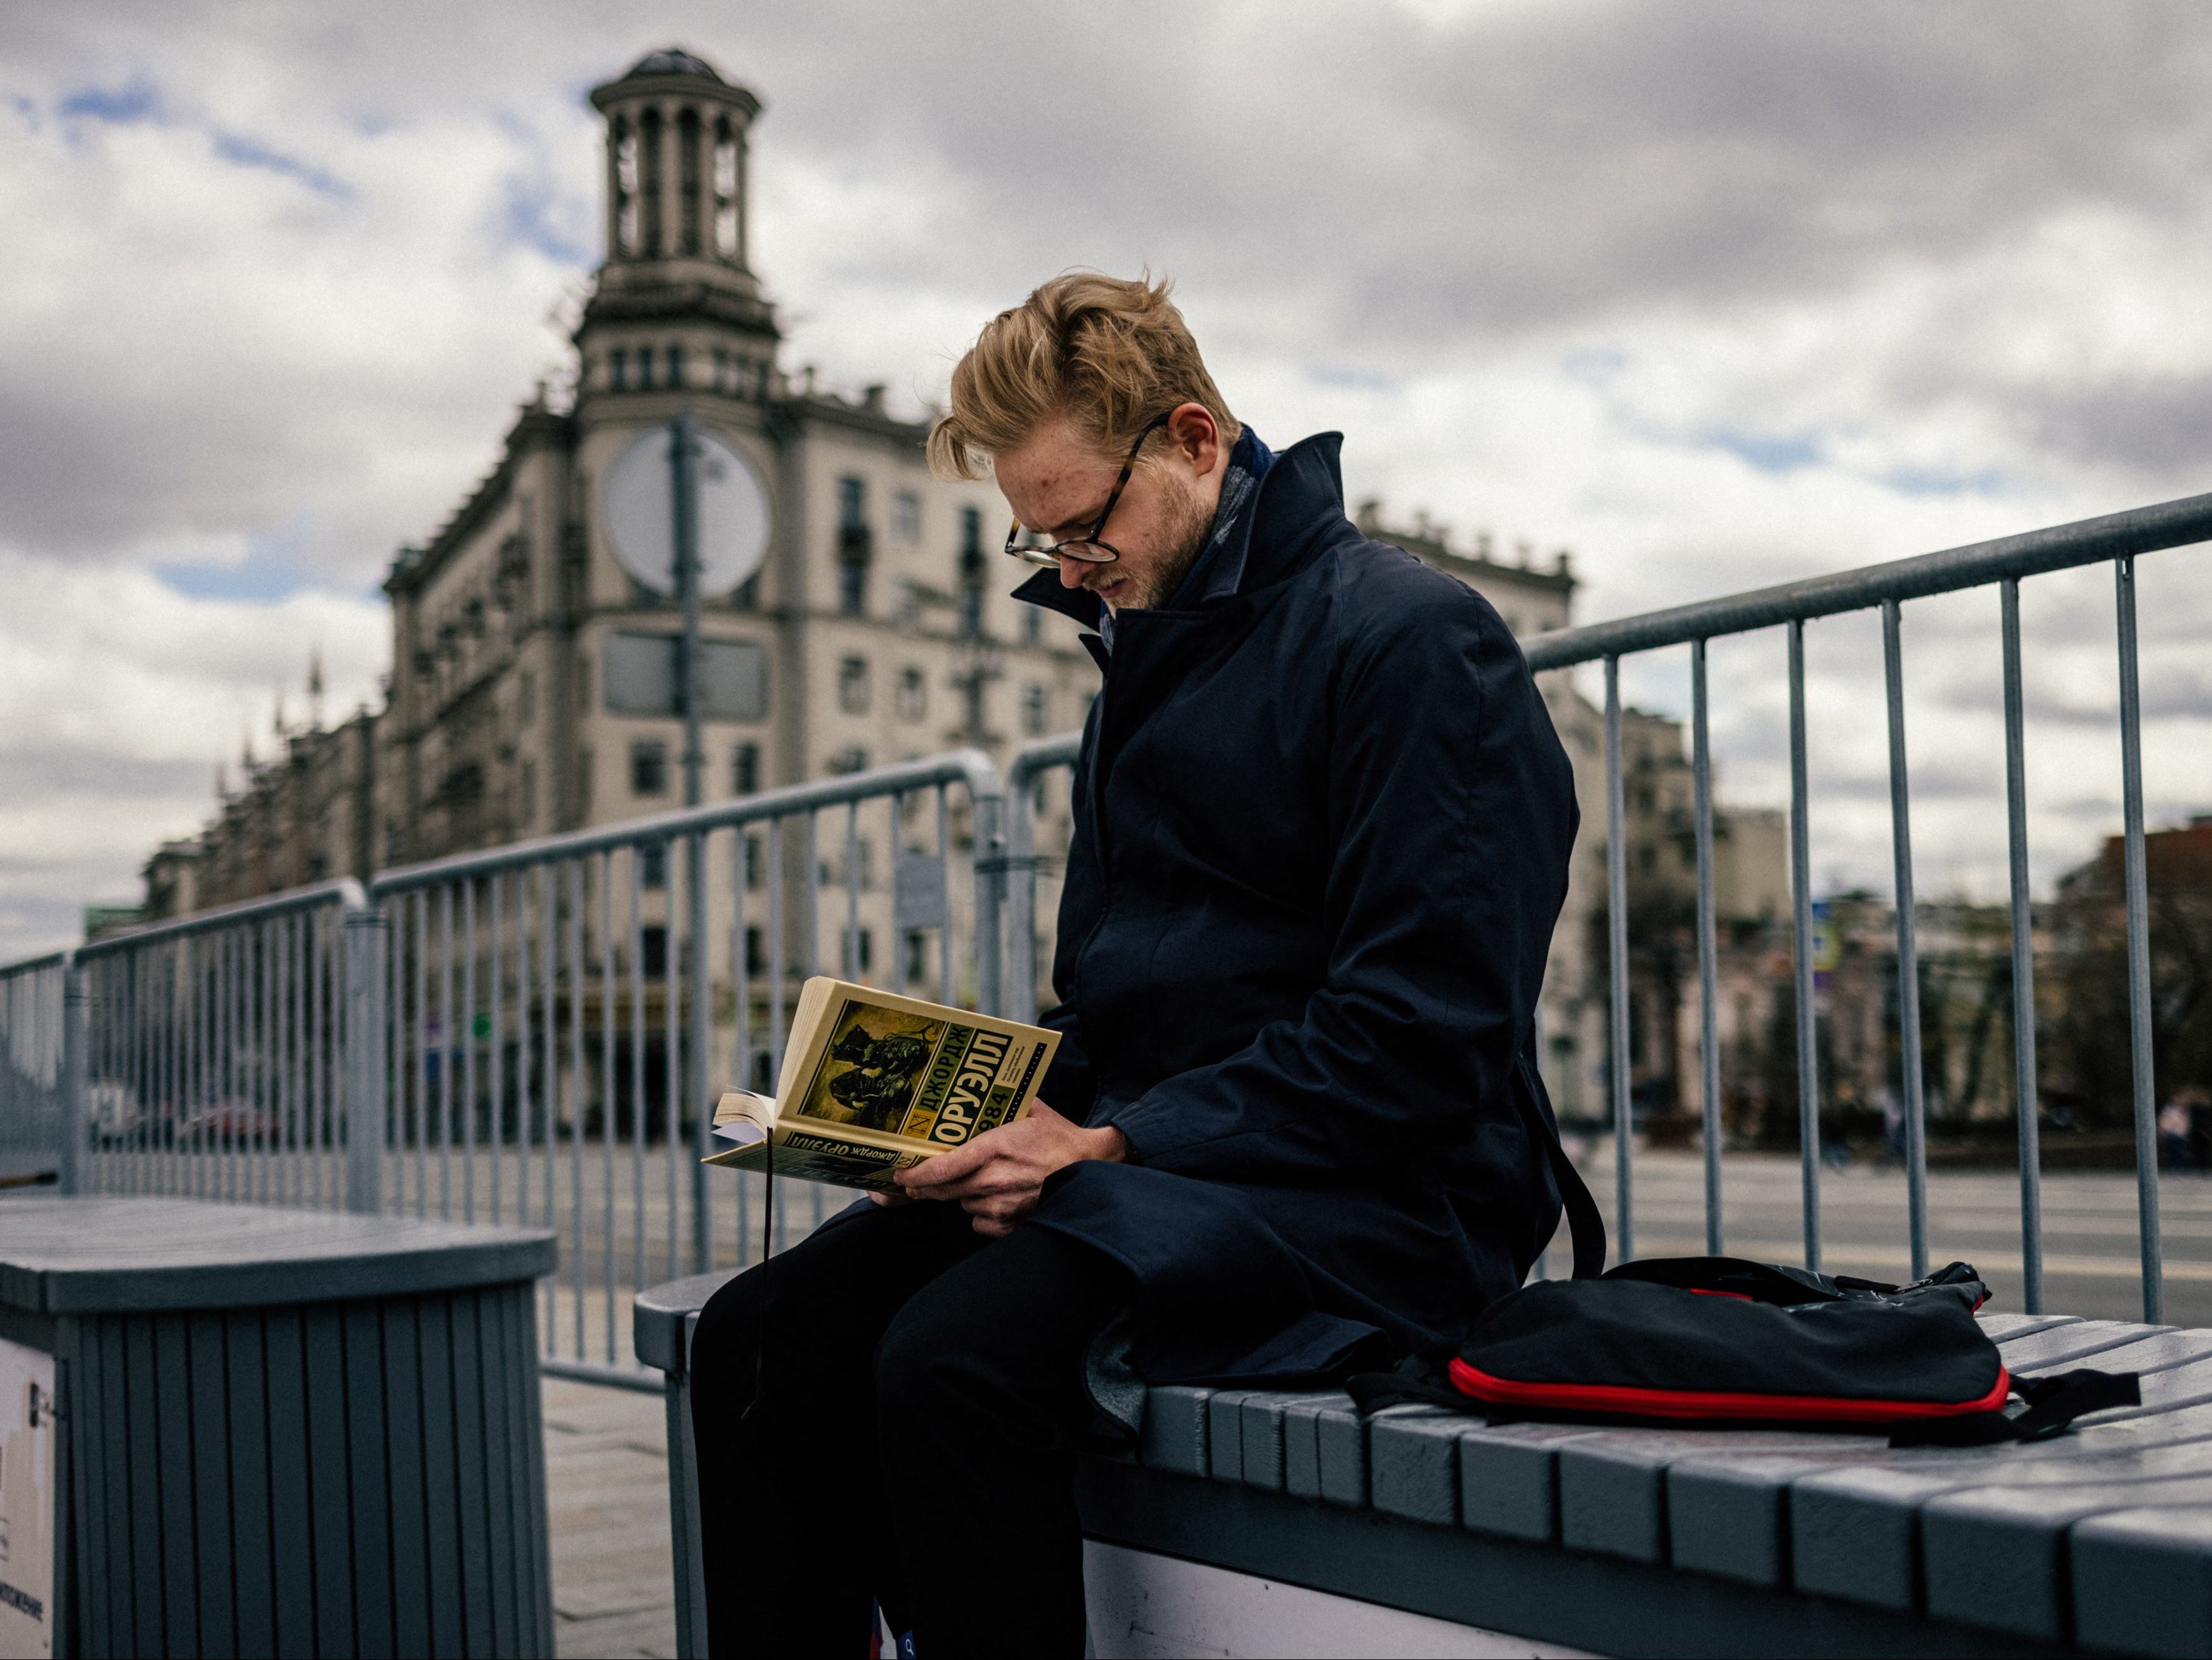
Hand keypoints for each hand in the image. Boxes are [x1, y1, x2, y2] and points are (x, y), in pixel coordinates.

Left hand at [893, 1102, 1127, 1236]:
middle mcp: (995, 1180)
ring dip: (962, 1195)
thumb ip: (1001, 1102)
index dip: (915, 1175)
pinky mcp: (1012, 1224)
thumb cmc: (1059, 1137)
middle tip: (914, 1183)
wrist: (1092, 1168)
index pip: (942, 1167)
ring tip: (979, 1180)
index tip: (901, 1175)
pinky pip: (980, 1222)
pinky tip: (997, 1197)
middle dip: (925, 1188)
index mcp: (995, 1148)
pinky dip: (982, 1212)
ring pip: (963, 1204)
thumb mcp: (1030, 1109)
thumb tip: (979, 1088)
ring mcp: (1003, 1205)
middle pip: (944, 1191)